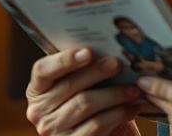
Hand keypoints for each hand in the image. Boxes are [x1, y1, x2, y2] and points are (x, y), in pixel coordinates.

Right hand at [26, 47, 145, 134]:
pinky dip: (118, 114)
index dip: (64, 60)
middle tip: (119, 64)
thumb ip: (84, 66)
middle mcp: (39, 111)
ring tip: (133, 87)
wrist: (95, 134)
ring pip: (85, 105)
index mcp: (38, 89)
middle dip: (97, 73)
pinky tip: (132, 107)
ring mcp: (53, 131)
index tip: (88, 51)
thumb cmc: (88, 99)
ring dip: (113, 94)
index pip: (43, 70)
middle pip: (69, 86)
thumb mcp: (80, 83)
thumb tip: (109, 45)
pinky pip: (96, 126)